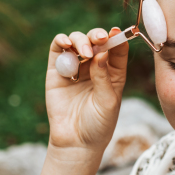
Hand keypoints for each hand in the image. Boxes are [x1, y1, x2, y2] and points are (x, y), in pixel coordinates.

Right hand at [45, 27, 127, 161]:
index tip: (116, 32)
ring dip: (81, 40)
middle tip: (100, 40)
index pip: (117, 49)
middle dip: (98, 36)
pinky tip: (66, 43)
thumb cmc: (99, 124)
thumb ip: (104, 77)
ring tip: (85, 53)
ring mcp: (76, 67)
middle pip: (96, 41)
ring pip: (77, 41)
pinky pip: (58, 50)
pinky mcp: (57, 71)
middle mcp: (95, 66)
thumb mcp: (108, 101)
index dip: (117, 37)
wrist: (76, 142)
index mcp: (113, 72)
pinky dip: (61, 41)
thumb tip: (102, 53)